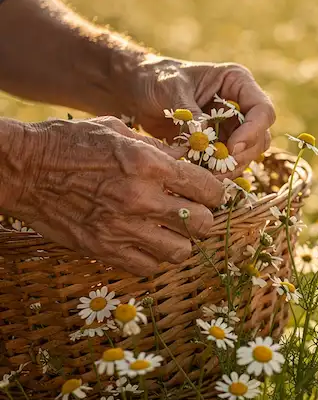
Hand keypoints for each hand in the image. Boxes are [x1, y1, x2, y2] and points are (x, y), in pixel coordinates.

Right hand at [0, 116, 224, 275]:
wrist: (21, 168)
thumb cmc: (69, 143)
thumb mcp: (118, 131)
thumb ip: (158, 148)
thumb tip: (192, 157)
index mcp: (149, 164)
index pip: (209, 189)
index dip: (215, 194)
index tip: (208, 194)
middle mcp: (141, 198)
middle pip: (202, 224)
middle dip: (202, 220)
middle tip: (191, 214)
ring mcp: (122, 227)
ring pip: (180, 252)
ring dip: (180, 243)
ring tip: (170, 233)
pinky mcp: (103, 249)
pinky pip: (149, 267)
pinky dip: (154, 259)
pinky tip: (146, 244)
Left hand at [126, 56, 275, 176]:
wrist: (138, 89)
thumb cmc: (155, 78)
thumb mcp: (171, 89)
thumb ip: (191, 114)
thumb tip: (204, 141)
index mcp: (237, 82)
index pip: (262, 110)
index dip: (253, 131)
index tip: (232, 148)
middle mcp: (242, 105)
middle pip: (260, 136)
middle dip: (242, 155)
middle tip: (219, 169)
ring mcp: (233, 125)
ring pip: (248, 153)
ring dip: (232, 167)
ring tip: (209, 177)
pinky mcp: (221, 143)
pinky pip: (229, 161)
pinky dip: (220, 171)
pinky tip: (203, 177)